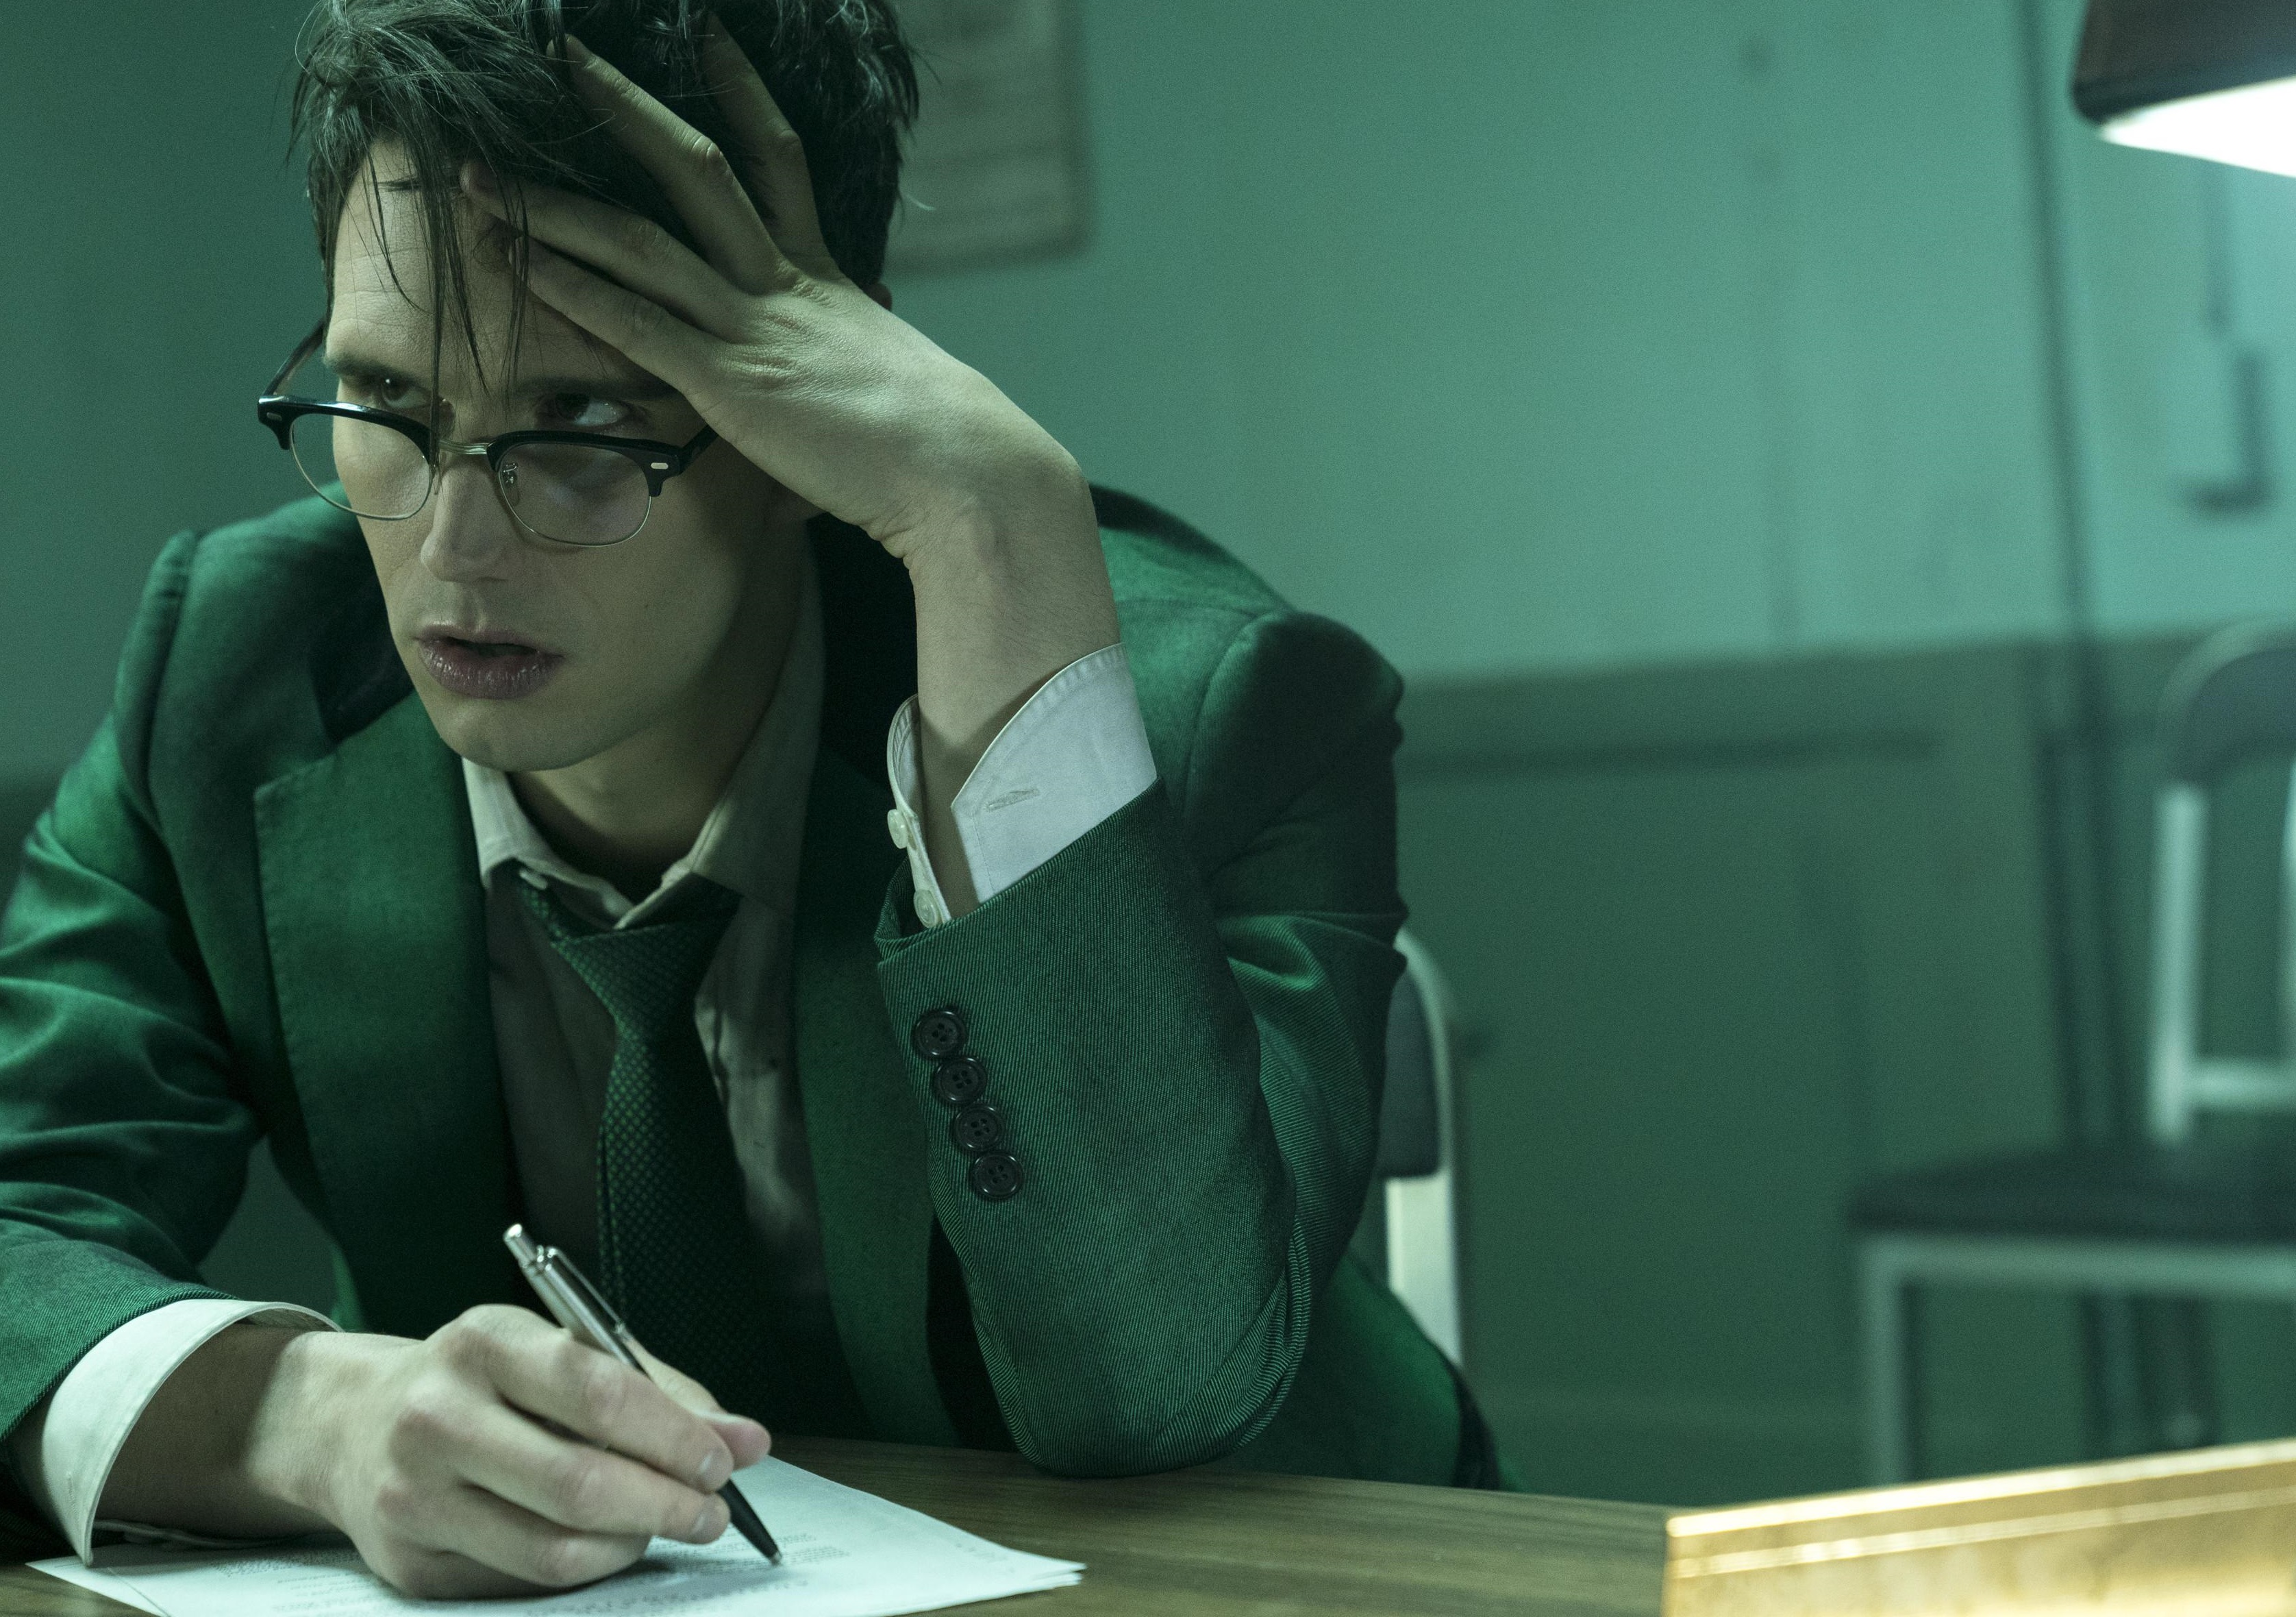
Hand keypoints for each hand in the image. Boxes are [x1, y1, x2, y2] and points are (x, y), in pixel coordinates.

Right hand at [105, 1306, 771, 1598]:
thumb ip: (657, 1391)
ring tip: (665, 1526)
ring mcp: (413, 1496)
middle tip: (712, 1512)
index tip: (726, 1459)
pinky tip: (607, 1544)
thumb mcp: (560, 1353)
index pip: (597, 1390)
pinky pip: (523, 1581)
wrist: (352, 1426)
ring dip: (631, 1544)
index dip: (673, 1434)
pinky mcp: (409, 1563)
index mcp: (482, 1342)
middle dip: (665, 1502)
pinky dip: (585, 1569)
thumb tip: (747, 1442)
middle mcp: (435, 1416)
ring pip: (552, 1548)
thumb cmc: (487, 1383)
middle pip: (576, 1481)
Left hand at [467, 19, 1124, 902]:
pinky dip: (572, 290)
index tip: (707, 37)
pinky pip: (637, 324)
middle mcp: (784, 287)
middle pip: (696, 170)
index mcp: (826, 280)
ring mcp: (754, 330)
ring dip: (555, 206)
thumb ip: (848, 372)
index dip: (741, 95)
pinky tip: (517, 263)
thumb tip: (842, 397)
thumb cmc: (940, 449)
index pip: (781, 160)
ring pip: (641, 242)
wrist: (967, 475)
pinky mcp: (731, 386)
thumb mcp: (888, 386)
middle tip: (565, 53)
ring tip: (483, 175)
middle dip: (624, 108)